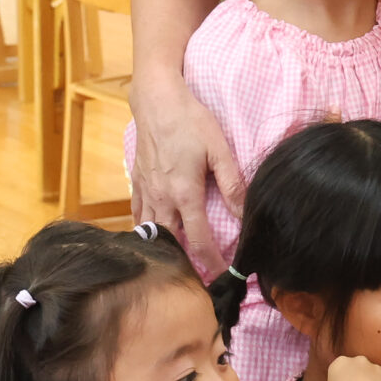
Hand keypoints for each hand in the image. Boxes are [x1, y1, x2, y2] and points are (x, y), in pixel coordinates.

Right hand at [128, 71, 243, 269]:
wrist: (155, 99)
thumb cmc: (190, 120)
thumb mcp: (218, 149)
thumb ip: (232, 184)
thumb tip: (243, 214)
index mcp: (184, 194)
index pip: (200, 240)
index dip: (212, 264)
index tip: (223, 279)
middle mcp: (162, 198)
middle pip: (172, 244)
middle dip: (185, 264)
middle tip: (199, 281)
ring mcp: (146, 191)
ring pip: (151, 233)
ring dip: (164, 251)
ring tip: (176, 266)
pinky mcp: (137, 182)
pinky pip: (138, 215)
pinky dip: (145, 231)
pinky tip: (152, 238)